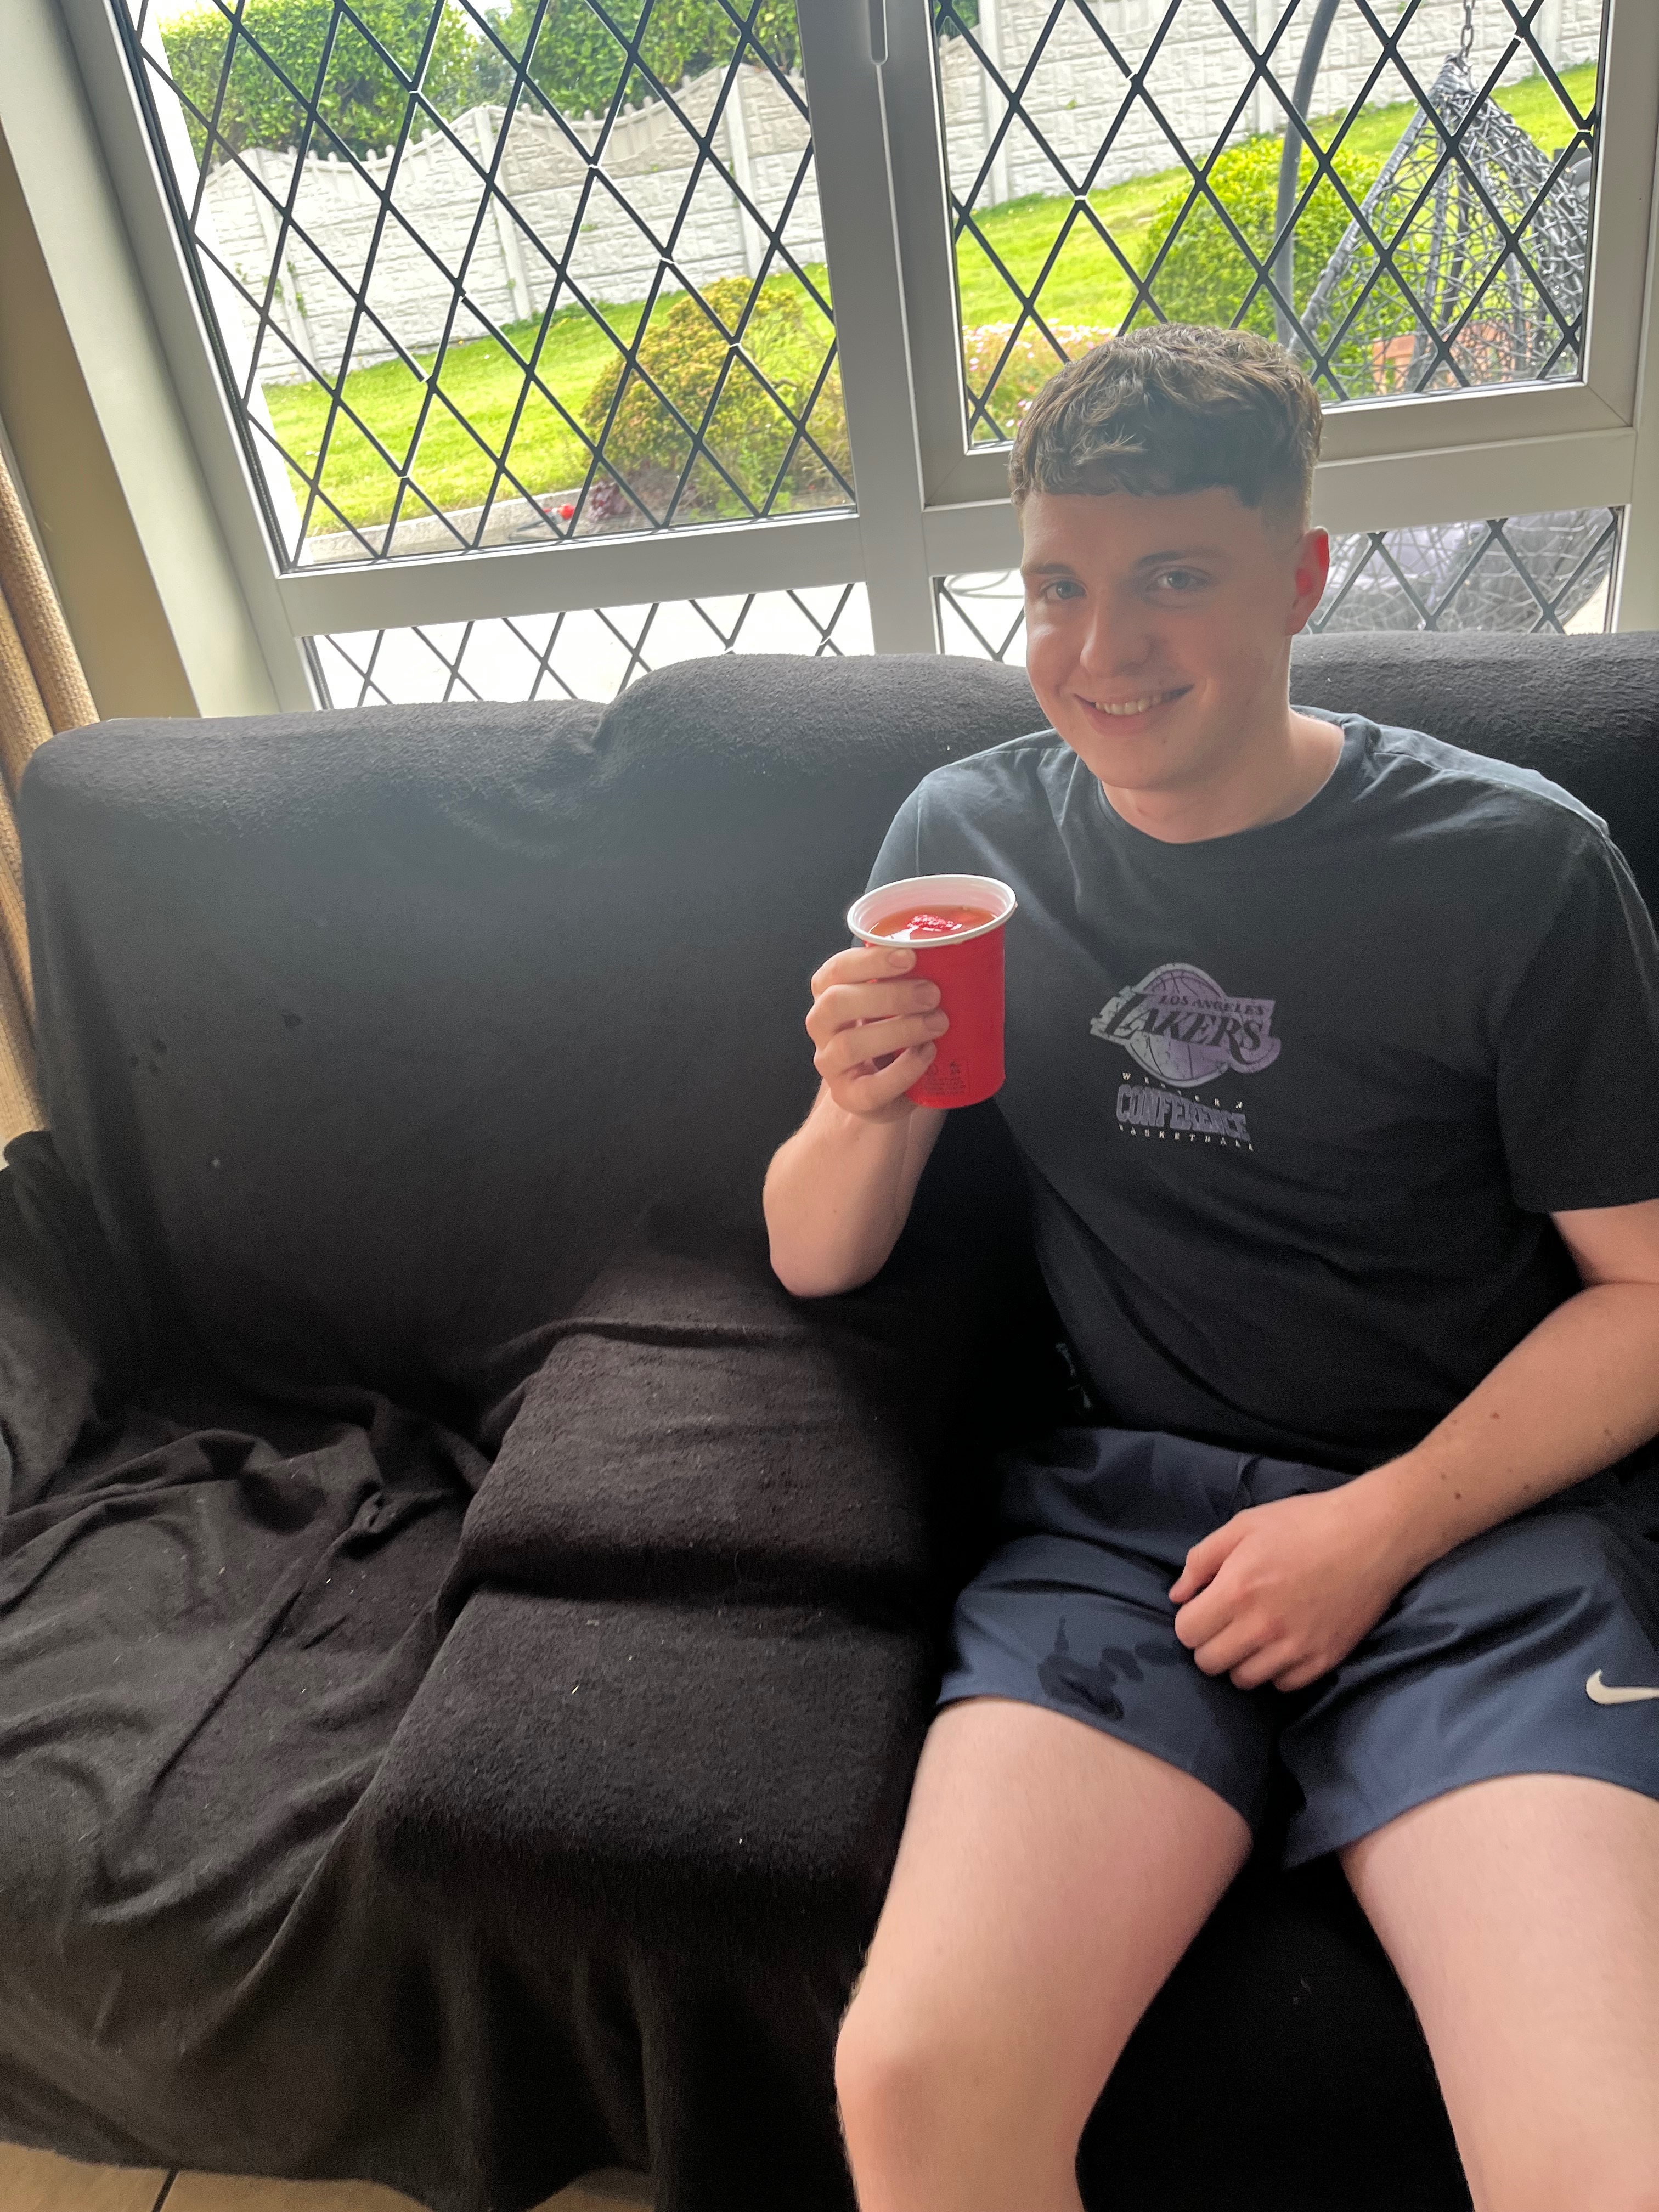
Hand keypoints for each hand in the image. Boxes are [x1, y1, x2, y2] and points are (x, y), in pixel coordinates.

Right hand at [805, 944, 949, 1119]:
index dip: (869, 960)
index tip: (909, 955)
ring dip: (900, 1030)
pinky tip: (928, 1053)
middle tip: (932, 993)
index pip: (836, 970)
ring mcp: (830, 1063)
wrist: (885, 1087)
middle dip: (889, 995)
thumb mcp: (892, 1001)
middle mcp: (821, 1026)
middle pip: (837, 1003)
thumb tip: (954, 954)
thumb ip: (906, 978)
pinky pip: (871, 1087)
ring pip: (850, 1044)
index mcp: (828, 992)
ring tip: (938, 1023)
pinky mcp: (848, 1096)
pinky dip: (904, 1069)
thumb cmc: (891, 1033)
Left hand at [1169, 1486, 1410, 1691]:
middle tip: (1227, 1621)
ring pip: (1244, 1680)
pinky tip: (1284, 1642)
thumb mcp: (1243, 1526)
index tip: (1204, 1607)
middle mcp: (1262, 1627)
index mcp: (1236, 1591)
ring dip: (1242, 1659)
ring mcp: (1295, 1649)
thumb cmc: (1303, 1523)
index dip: (1191, 1620)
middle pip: (1209, 1663)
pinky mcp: (1323, 1661)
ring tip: (1256, 1632)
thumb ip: (1201, 1561)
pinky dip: (1276, 1670)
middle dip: (1210, 1643)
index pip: (1187, 1633)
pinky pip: (1282, 1685)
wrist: (1371, 1535)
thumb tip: (1178, 1596)